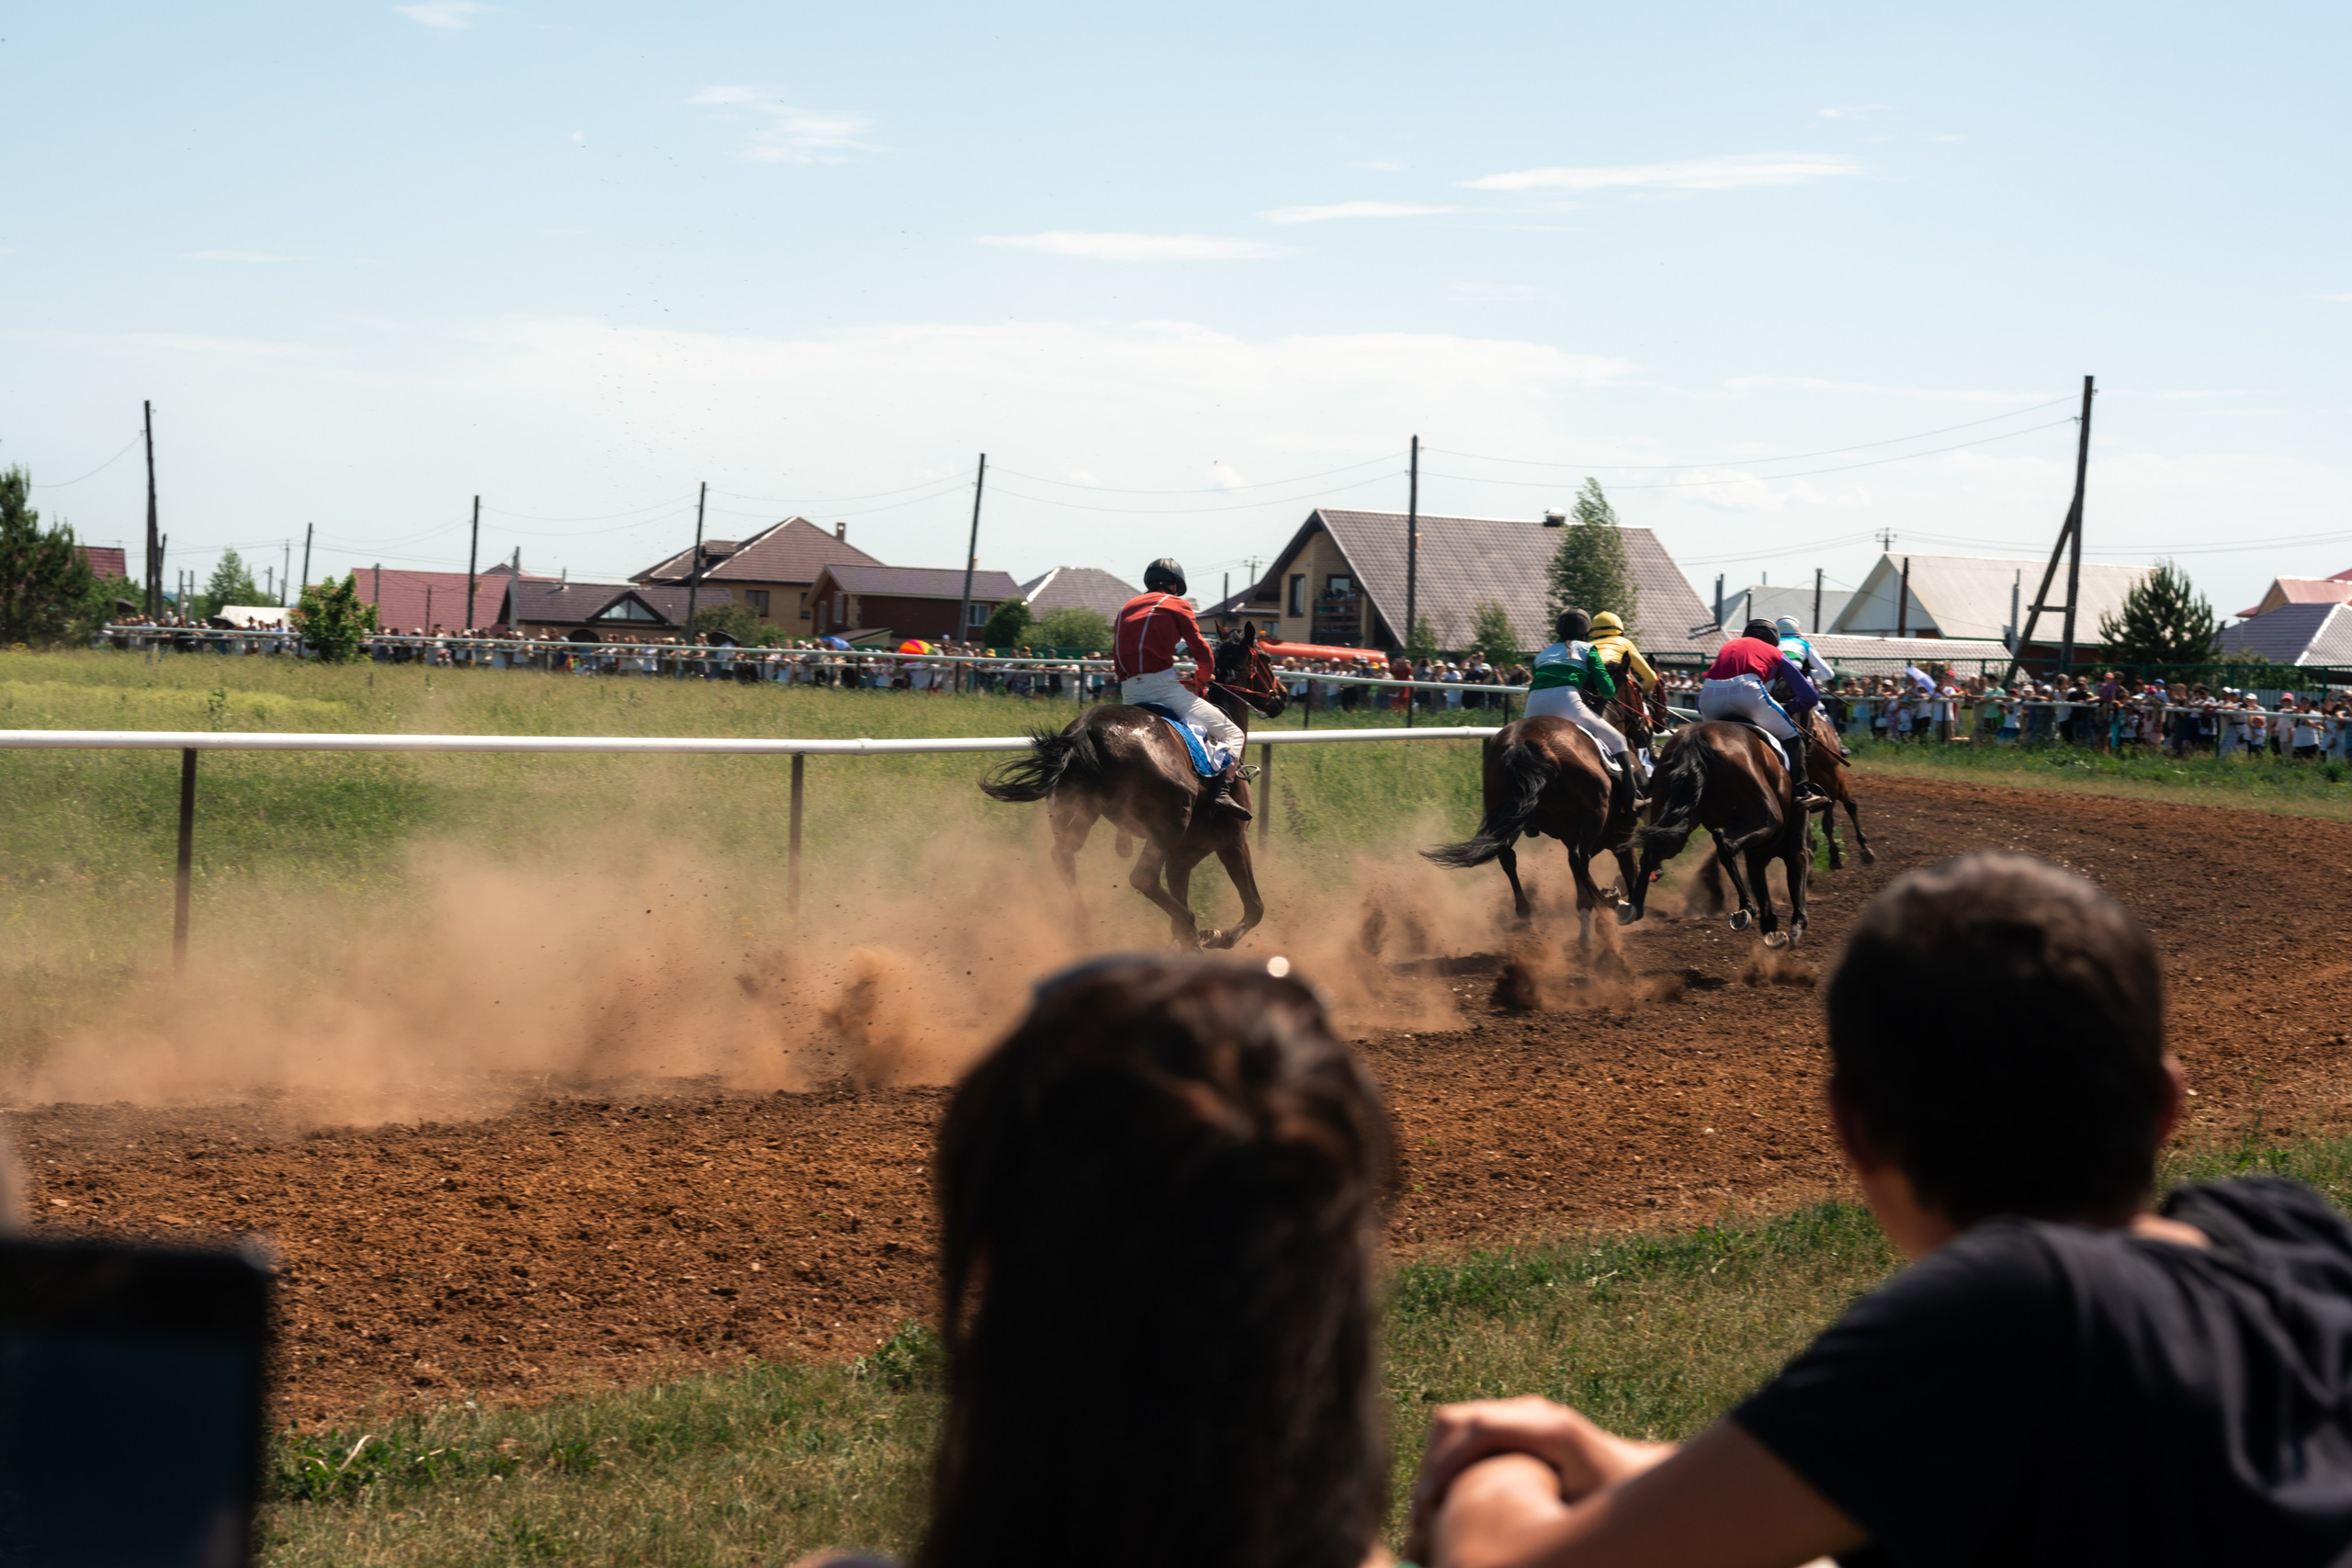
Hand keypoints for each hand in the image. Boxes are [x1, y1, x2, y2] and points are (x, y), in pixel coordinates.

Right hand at [1407, 1398, 1670, 1550]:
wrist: (1637, 1476)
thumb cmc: (1616, 1500)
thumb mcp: (1586, 1513)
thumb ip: (1543, 1511)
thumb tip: (1488, 1526)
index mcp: (1551, 1429)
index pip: (1480, 1428)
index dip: (1445, 1463)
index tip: (1426, 1504)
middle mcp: (1532, 1412)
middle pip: (1457, 1419)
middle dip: (1431, 1464)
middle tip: (1421, 1516)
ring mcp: (1520, 1413)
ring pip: (1453, 1424)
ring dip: (1434, 1462)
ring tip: (1428, 1511)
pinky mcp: (1513, 1424)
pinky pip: (1465, 1433)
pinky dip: (1447, 1461)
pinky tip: (1448, 1500)